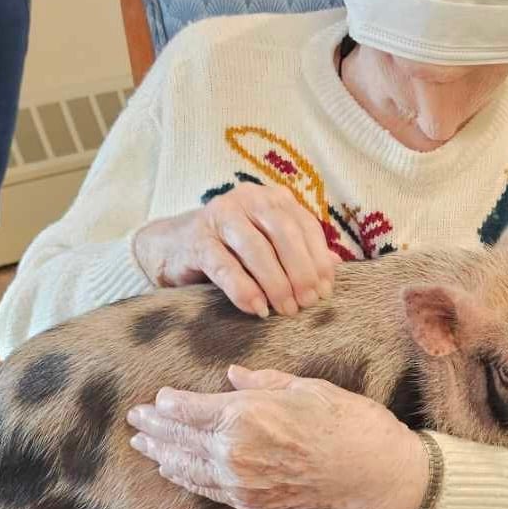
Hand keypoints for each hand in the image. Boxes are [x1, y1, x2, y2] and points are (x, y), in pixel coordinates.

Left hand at [126, 366, 428, 508]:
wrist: (372, 474)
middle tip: (134, 418)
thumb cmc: (346, 422)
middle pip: (180, 438)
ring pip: (186, 467)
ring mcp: (240, 482)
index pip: (188, 409)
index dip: (167, 404)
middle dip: (154, 428)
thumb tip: (232, 376)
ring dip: (161, 454)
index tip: (157, 397)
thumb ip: (261, 382)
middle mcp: (234, 452)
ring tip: (142, 444)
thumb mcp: (304, 387)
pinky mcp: (250, 502)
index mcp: (245, 415)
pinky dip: (184, 477)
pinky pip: (205, 489)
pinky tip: (173, 470)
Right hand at [132, 184, 337, 316]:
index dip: (318, 260)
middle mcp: (248, 199)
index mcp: (272, 198)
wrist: (173, 246)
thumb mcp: (268, 243)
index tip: (325, 292)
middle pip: (283, 233)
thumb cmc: (230, 247)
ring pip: (256, 249)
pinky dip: (244, 290)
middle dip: (300, 271)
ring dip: (275, 283)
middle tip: (307, 303)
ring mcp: (220, 217)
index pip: (305, 226)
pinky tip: (257, 308)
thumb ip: (299, 250)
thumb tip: (334, 267)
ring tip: (285, 310)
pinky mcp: (197, 240)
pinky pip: (225, 266)